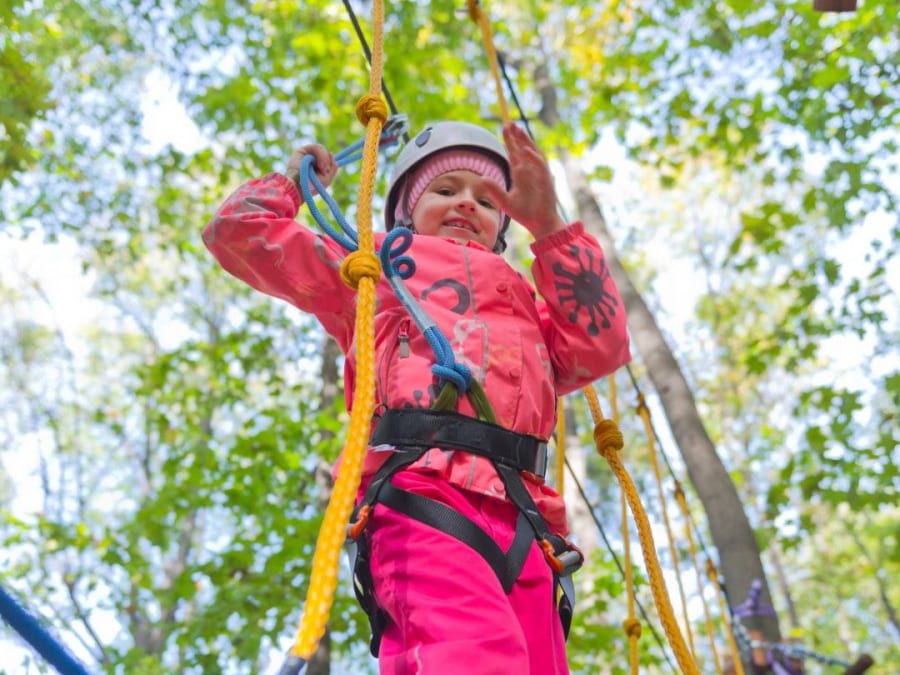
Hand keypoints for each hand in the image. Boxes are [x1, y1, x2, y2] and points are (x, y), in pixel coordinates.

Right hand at [286, 144, 337, 193]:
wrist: (299, 188)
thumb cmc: (311, 187)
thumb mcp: (326, 179)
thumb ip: (333, 167)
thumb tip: (331, 152)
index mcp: (316, 168)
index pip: (328, 160)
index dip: (331, 162)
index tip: (328, 171)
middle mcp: (311, 160)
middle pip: (325, 153)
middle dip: (328, 162)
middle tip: (324, 171)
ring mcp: (306, 155)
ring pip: (322, 149)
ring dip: (325, 159)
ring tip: (322, 168)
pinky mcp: (301, 151)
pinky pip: (317, 147)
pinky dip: (321, 155)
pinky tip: (319, 165)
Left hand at [482, 124, 566, 239]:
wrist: (539, 224)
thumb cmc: (524, 213)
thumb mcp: (505, 202)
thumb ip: (494, 190)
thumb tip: (482, 178)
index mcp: (520, 174)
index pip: (514, 153)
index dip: (509, 141)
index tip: (504, 128)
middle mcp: (529, 171)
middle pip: (522, 149)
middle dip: (517, 136)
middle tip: (509, 122)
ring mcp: (538, 174)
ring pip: (532, 153)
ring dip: (526, 142)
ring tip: (518, 130)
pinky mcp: (545, 180)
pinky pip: (540, 166)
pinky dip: (533, 157)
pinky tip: (525, 150)